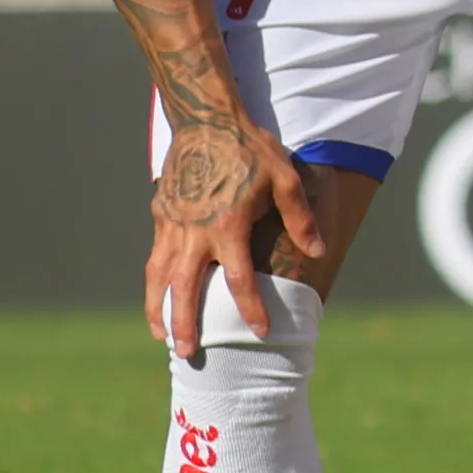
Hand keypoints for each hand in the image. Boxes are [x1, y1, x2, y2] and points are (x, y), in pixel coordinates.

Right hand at [144, 108, 323, 361]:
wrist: (206, 119)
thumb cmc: (251, 148)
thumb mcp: (286, 178)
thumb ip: (300, 218)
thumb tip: (318, 251)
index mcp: (228, 226)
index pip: (239, 280)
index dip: (251, 308)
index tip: (262, 332)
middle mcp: (194, 231)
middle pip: (185, 288)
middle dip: (186, 323)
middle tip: (189, 353)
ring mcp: (172, 224)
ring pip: (159, 276)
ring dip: (159, 309)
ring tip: (163, 336)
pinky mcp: (160, 213)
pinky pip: (154, 255)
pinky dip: (154, 280)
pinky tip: (159, 294)